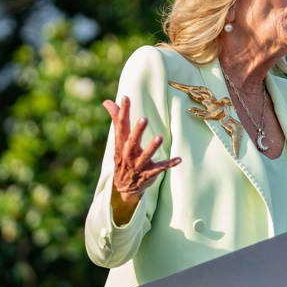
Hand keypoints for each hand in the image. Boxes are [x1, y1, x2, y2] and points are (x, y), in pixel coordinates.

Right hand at [103, 97, 179, 222]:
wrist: (123, 188)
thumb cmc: (123, 158)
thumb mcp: (118, 141)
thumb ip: (116, 120)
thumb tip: (107, 102)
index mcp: (121, 144)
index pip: (121, 126)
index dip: (122, 112)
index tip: (125, 98)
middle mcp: (128, 155)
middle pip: (131, 142)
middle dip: (137, 132)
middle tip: (144, 119)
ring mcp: (138, 166)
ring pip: (145, 157)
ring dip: (152, 148)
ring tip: (160, 137)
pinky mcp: (148, 175)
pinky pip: (159, 169)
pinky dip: (168, 164)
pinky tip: (179, 159)